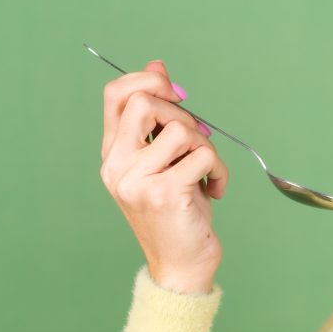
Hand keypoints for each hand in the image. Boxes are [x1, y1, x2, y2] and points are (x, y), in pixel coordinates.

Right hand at [99, 60, 228, 293]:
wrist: (181, 265)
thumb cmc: (177, 211)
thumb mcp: (165, 161)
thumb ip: (158, 120)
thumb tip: (158, 66)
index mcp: (113, 155)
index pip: (116, 94)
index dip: (149, 80)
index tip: (177, 93)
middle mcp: (117, 166)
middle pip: (144, 102)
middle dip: (182, 113)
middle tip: (198, 141)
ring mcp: (137, 181)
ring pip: (182, 130)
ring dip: (207, 148)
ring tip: (207, 173)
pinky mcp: (164, 194)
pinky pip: (203, 157)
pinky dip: (220, 171)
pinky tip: (216, 191)